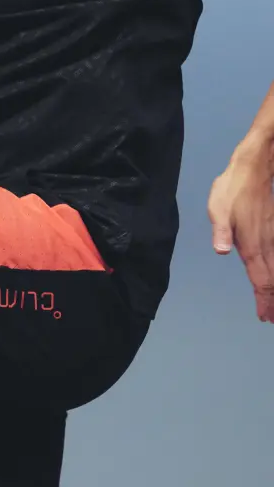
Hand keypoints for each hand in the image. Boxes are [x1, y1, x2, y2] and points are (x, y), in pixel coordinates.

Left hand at [208, 135, 273, 322]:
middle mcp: (266, 244)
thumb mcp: (218, 208)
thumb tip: (221, 251)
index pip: (260, 278)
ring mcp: (272, 237)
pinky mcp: (273, 229)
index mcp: (251, 244)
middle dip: (273, 300)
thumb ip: (220, 231)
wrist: (254, 168)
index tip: (266, 316)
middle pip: (272, 279)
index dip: (263, 299)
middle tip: (272, 318)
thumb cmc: (233, 188)